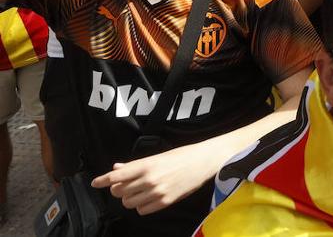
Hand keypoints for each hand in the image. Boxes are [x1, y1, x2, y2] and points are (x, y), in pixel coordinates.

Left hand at [92, 143, 215, 214]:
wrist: (204, 161)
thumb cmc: (182, 156)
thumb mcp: (157, 157)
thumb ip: (135, 165)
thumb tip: (117, 168)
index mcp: (146, 165)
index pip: (116, 176)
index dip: (103, 180)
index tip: (95, 182)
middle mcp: (149, 179)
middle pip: (119, 191)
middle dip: (119, 189)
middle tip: (126, 185)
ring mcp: (156, 192)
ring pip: (128, 202)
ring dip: (130, 198)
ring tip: (140, 192)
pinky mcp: (165, 202)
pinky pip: (142, 210)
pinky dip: (141, 206)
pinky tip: (148, 198)